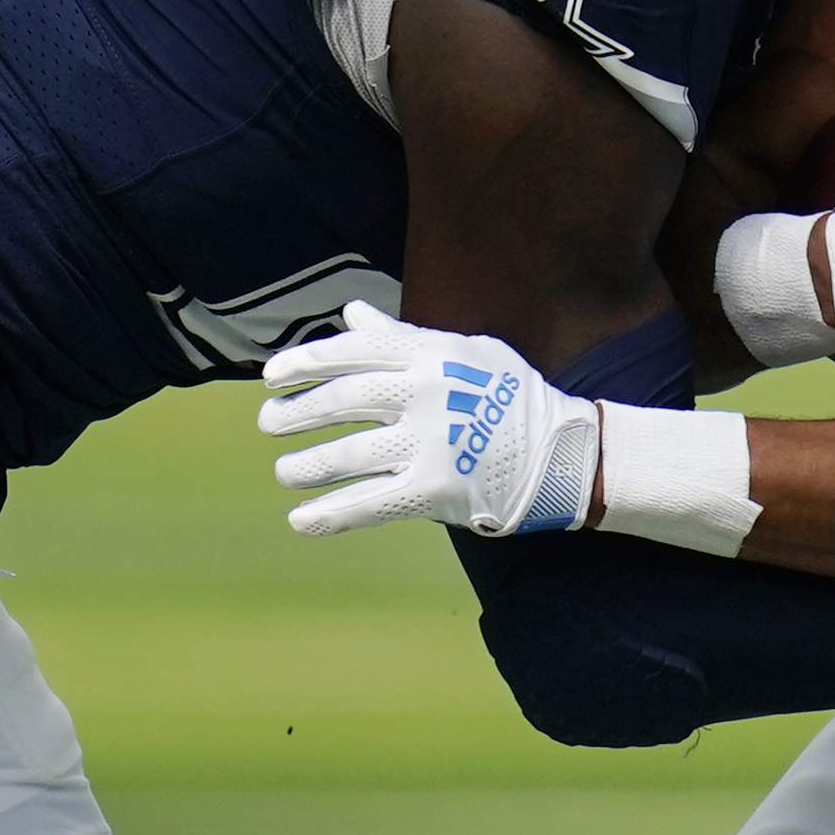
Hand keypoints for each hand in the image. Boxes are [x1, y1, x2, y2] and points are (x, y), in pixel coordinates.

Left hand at [259, 302, 599, 537]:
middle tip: (268, 422)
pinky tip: (301, 521)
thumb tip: (351, 313)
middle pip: (340, 400)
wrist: (565, 454)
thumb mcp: (464, 352)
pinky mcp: (434, 492)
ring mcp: (429, 444)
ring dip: (304, 466)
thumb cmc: (510, 398)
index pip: (353, 351)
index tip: (272, 376)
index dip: (305, 363)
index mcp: (430, 355)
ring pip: (345, 456)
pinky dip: (329, 516)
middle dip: (296, 413)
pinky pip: (368, 505)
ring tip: (285, 471)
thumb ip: (402, 337)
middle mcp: (425, 394)